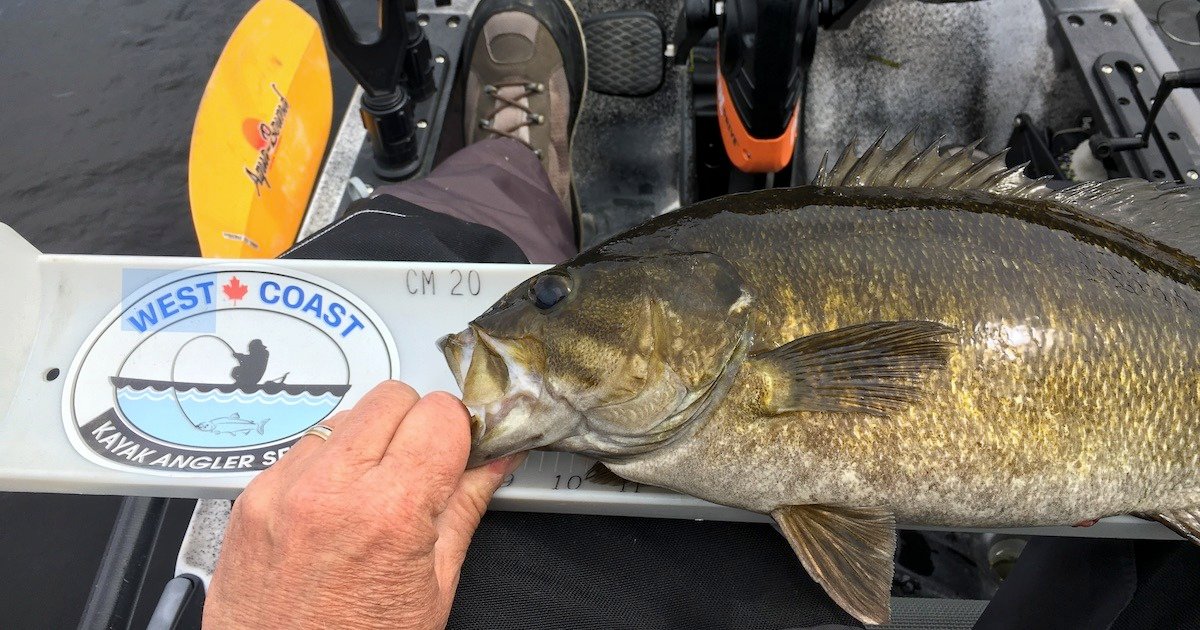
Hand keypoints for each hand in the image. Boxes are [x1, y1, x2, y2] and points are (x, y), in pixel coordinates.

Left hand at [204, 381, 522, 628]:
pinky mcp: (252, 497)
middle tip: (421, 471)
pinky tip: (338, 505)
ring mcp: (283, 489)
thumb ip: (466, 509)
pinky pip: (304, 446)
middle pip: (393, 397)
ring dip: (371, 440)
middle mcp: (330, 490)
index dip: (458, 432)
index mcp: (389, 511)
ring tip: (376, 494)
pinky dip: (329, 463)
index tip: (459, 452)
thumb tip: (493, 464)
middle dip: (416, 426)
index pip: (441, 413)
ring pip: (347, 413)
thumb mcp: (434, 586)